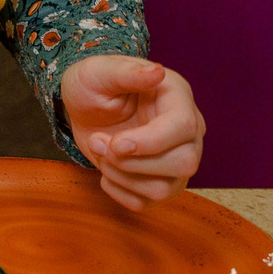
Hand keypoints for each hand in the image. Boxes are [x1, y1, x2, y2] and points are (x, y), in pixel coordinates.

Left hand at [61, 56, 204, 209]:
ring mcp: (177, 159)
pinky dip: (119, 192)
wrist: (84, 105)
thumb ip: (127, 72)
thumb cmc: (94, 83)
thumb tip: (156, 72)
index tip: (116, 143)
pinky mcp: (161, 180)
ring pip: (166, 189)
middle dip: (132, 162)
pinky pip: (147, 203)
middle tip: (98, 142)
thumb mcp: (100, 71)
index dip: (150, 142)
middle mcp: (188, 132)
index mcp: (177, 99)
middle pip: (184, 163)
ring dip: (121, 176)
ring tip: (99, 150)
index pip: (183, 128)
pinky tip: (105, 169)